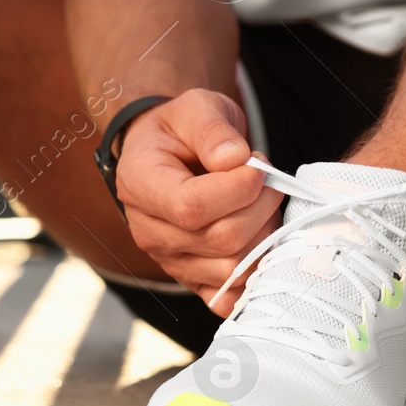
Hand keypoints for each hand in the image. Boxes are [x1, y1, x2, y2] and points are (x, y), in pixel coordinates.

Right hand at [115, 89, 283, 314]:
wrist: (171, 153)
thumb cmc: (182, 129)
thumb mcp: (196, 108)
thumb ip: (212, 129)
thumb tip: (236, 160)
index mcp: (139, 184)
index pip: (191, 207)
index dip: (237, 190)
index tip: (256, 165)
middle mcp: (148, 231)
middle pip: (222, 239)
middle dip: (261, 205)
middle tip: (265, 177)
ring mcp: (170, 262)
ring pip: (236, 267)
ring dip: (266, 232)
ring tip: (260, 201)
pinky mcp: (193, 281)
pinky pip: (232, 298)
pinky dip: (257, 272)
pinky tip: (259, 235)